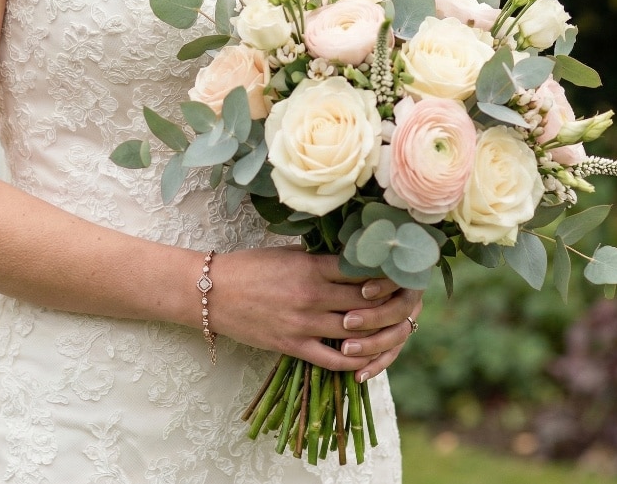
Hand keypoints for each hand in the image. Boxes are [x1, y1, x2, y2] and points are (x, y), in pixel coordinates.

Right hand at [209, 247, 421, 377]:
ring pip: (356, 331)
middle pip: (367, 301)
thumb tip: (352, 258)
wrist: (211, 292)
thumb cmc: (249, 267)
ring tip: (390, 329)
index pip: (363, 270)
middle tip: (405, 302)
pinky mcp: (292, 345)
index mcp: (312, 266)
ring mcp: (304, 323)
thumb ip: (319, 259)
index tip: (400, 274)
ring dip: (377, 332)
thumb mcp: (287, 253)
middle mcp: (312, 295)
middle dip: (389, 302)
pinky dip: (354, 362)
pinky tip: (366, 360)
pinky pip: (332, 359)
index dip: (387, 274)